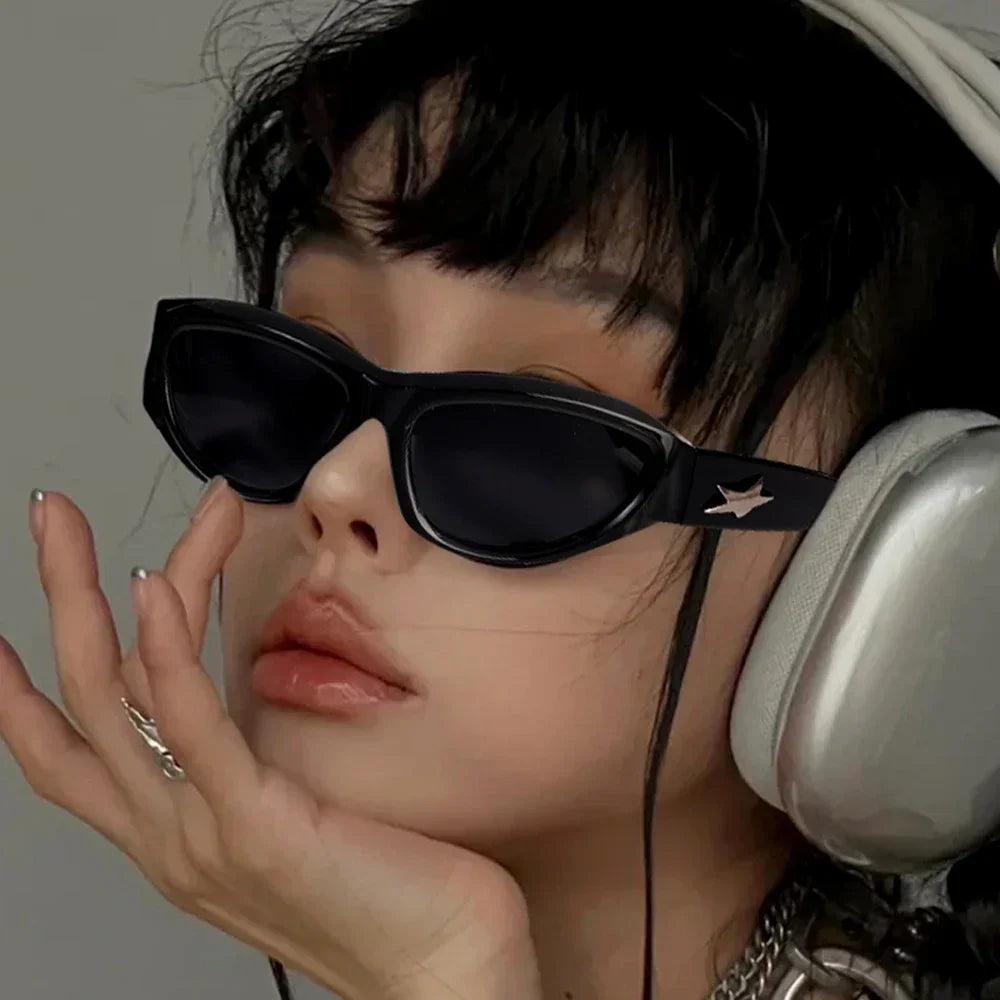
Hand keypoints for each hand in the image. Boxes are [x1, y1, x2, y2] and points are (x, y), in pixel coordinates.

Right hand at [0, 484, 542, 999]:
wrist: (445, 974)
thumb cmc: (391, 890)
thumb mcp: (300, 814)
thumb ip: (257, 763)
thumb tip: (253, 691)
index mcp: (179, 835)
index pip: (74, 758)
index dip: (25, 695)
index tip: (9, 631)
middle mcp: (169, 837)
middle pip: (81, 701)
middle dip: (56, 600)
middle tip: (48, 518)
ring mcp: (201, 835)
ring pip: (114, 697)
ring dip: (88, 593)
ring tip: (69, 521)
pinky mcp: (255, 826)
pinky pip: (192, 725)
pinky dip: (164, 650)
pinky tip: (153, 586)